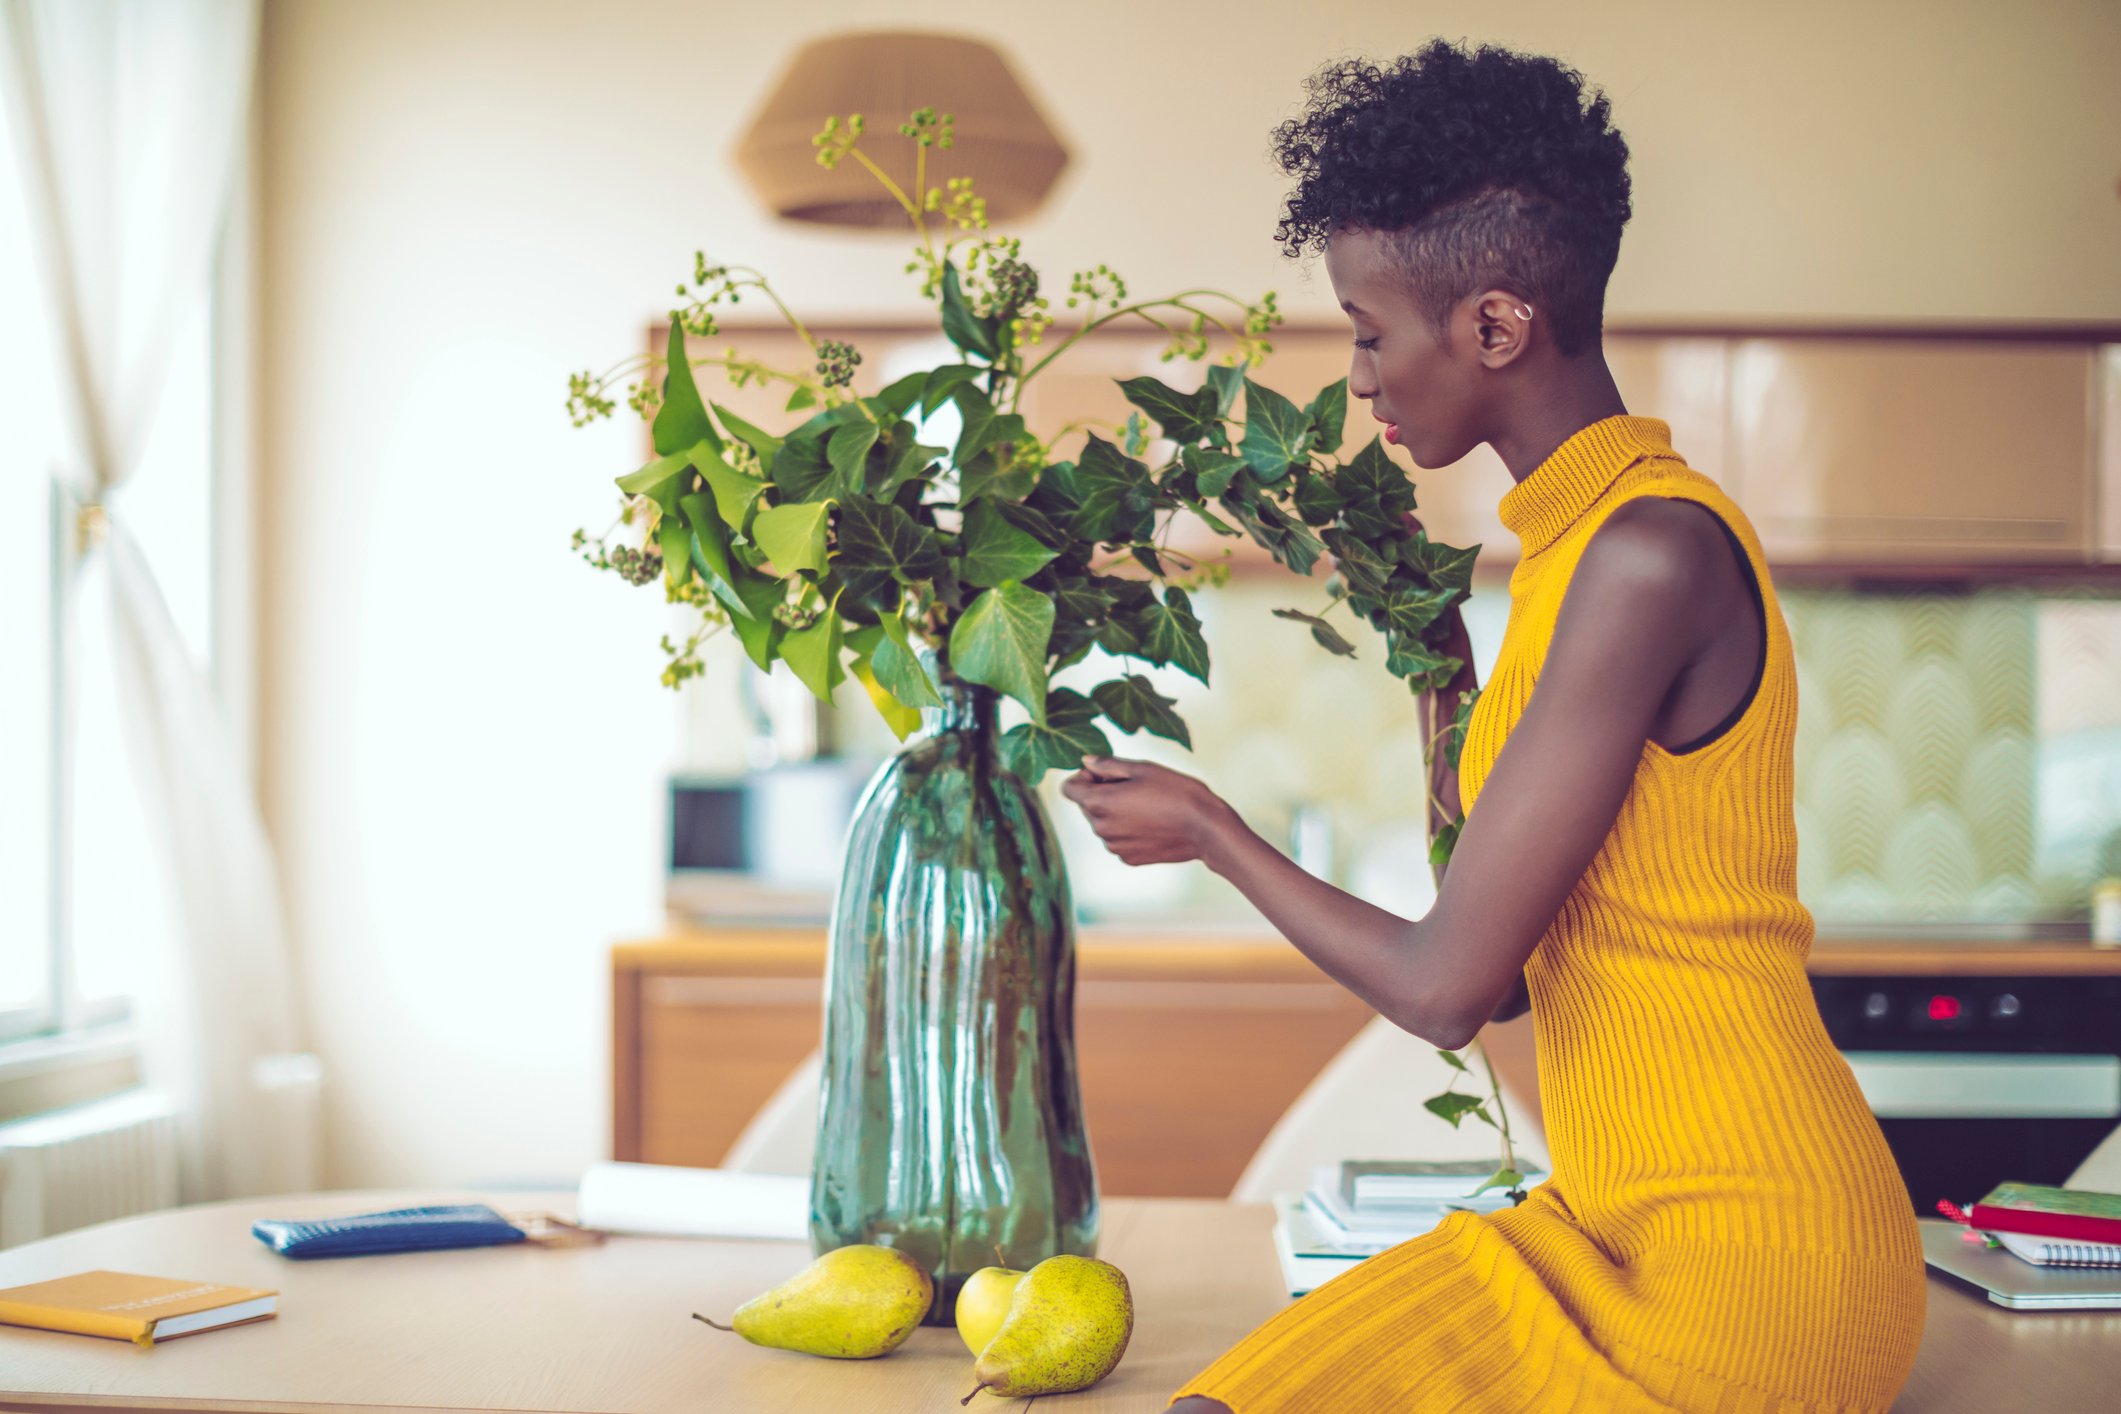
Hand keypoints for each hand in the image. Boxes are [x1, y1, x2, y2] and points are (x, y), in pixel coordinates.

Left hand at [1059, 757, 1235, 866]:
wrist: (1205, 828)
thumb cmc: (1175, 792)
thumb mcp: (1141, 768)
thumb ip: (1107, 765)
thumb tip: (1085, 762)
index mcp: (1098, 803)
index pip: (1068, 788)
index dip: (1083, 777)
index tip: (1106, 773)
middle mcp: (1100, 829)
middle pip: (1086, 805)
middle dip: (1101, 793)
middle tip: (1134, 786)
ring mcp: (1114, 847)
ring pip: (1103, 823)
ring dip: (1115, 812)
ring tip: (1148, 805)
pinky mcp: (1129, 859)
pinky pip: (1119, 839)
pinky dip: (1128, 829)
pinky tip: (1153, 823)